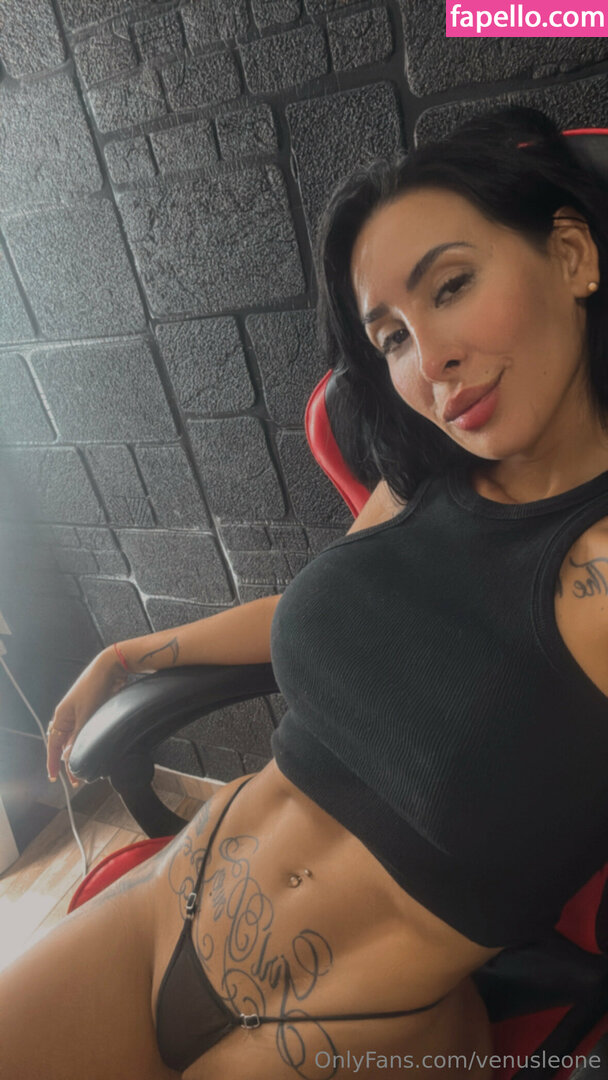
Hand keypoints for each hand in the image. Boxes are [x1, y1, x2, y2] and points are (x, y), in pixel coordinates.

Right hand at [46, 648, 128, 785]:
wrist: (110, 668)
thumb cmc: (95, 688)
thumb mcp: (86, 714)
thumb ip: (78, 736)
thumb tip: (68, 756)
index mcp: (62, 716)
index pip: (53, 744)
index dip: (53, 762)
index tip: (54, 778)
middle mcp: (68, 717)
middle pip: (64, 744)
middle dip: (68, 762)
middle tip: (77, 780)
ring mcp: (80, 714)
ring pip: (76, 739)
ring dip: (79, 753)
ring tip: (86, 769)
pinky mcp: (93, 712)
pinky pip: (86, 732)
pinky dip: (88, 743)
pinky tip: (94, 751)